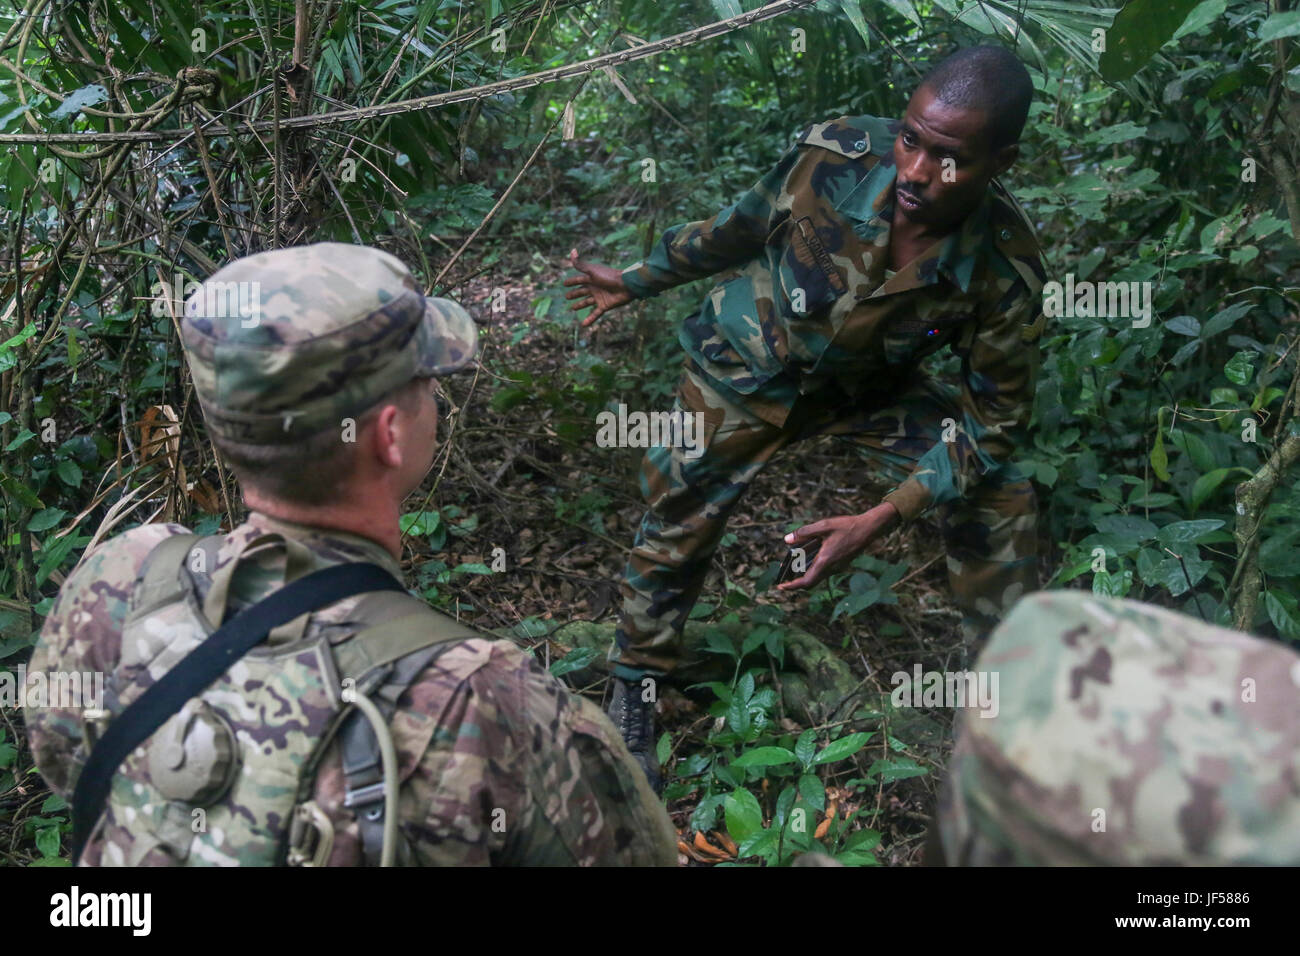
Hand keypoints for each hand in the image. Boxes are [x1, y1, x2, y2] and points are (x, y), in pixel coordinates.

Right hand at [564, 248, 632, 326]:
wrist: (626, 286)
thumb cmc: (609, 276)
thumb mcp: (592, 270)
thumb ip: (580, 264)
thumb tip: (572, 251)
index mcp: (591, 278)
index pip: (578, 280)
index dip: (571, 282)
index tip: (564, 284)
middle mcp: (595, 288)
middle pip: (582, 291)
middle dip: (574, 294)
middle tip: (566, 297)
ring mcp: (599, 297)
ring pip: (587, 302)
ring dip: (580, 305)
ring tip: (573, 308)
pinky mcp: (605, 306)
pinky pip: (595, 314)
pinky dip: (590, 319)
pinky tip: (583, 325)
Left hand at [777, 502, 899, 590]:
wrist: (868, 529)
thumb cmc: (846, 526)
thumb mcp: (823, 526)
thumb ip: (804, 532)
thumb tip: (787, 540)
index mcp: (825, 561)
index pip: (806, 581)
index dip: (792, 586)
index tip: (781, 586)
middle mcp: (832, 568)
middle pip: (810, 582)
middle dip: (796, 582)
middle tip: (783, 578)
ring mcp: (837, 567)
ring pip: (817, 576)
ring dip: (804, 574)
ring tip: (792, 566)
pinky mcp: (841, 564)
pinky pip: (824, 570)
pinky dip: (813, 567)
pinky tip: (808, 556)